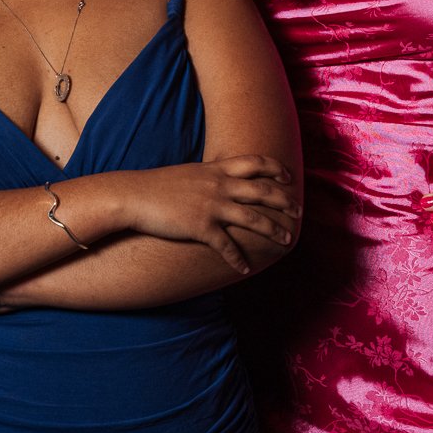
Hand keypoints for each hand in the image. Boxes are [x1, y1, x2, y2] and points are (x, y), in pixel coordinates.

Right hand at [119, 154, 297, 274]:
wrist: (133, 196)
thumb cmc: (157, 185)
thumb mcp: (189, 173)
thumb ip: (209, 175)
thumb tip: (222, 179)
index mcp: (216, 170)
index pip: (255, 162)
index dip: (276, 169)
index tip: (288, 178)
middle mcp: (219, 186)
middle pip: (263, 191)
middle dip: (285, 202)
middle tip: (299, 211)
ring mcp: (211, 206)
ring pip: (253, 219)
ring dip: (274, 230)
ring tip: (287, 240)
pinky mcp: (200, 227)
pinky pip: (226, 245)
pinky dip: (237, 259)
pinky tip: (244, 269)